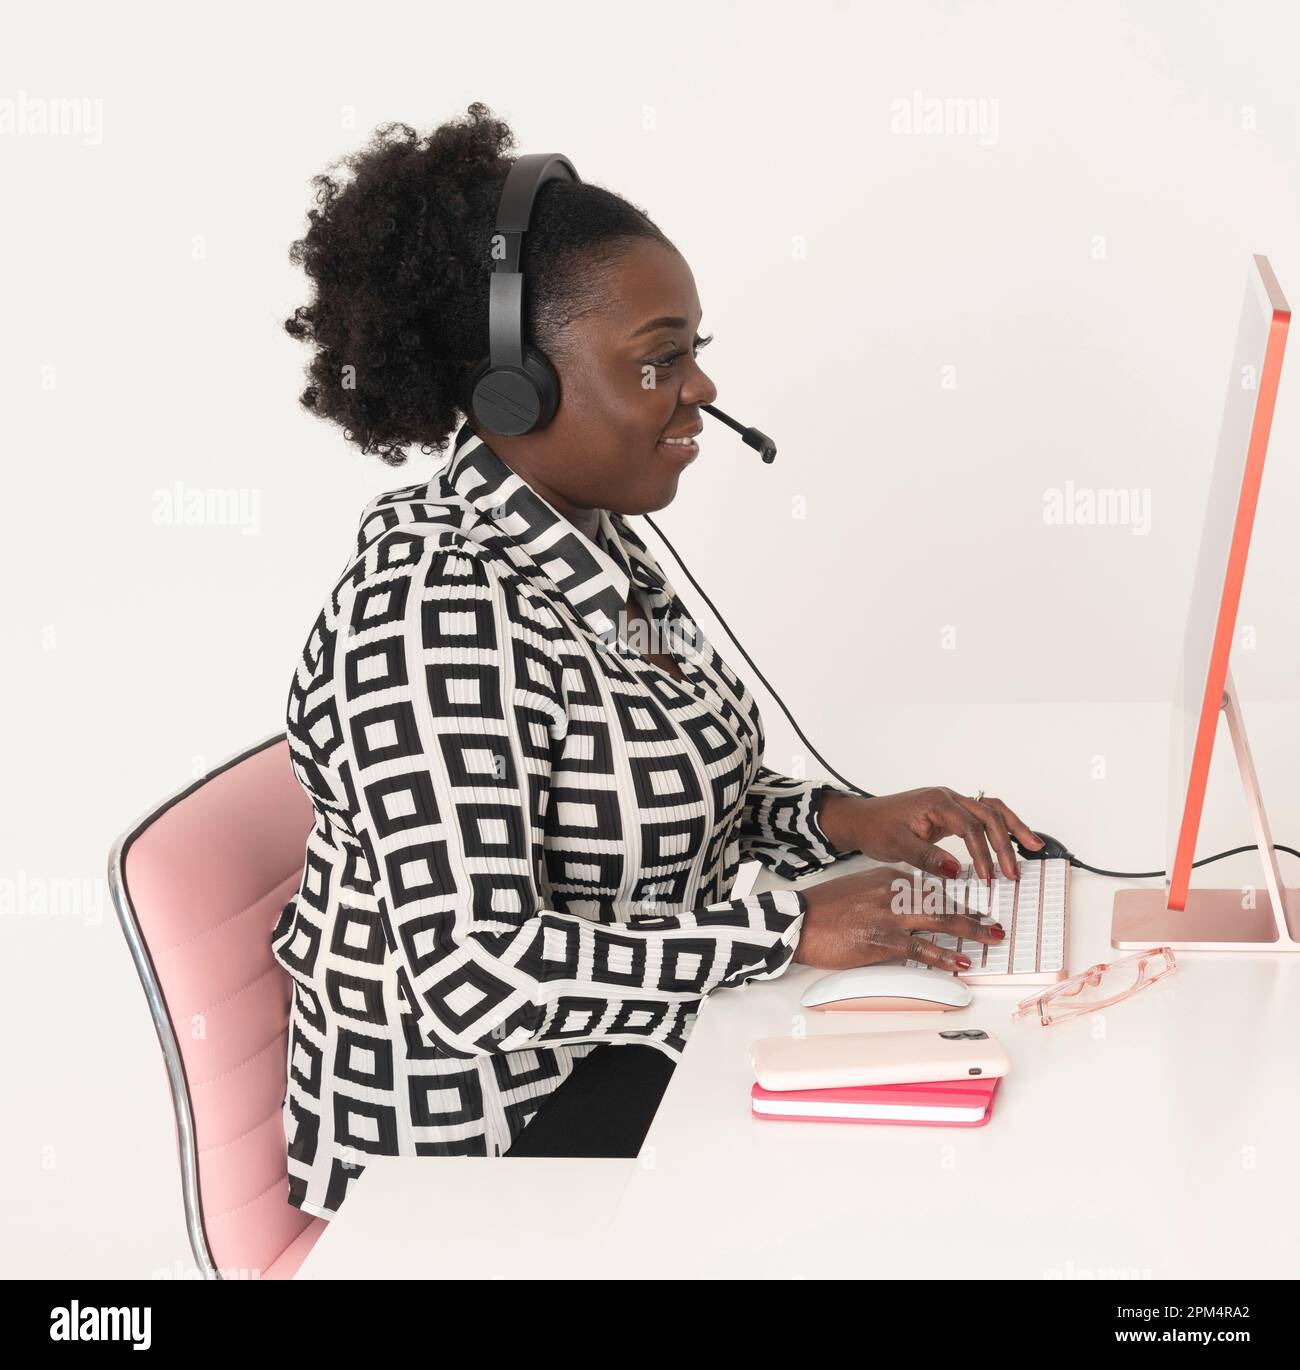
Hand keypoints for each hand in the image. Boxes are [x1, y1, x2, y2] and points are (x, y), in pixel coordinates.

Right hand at [793, 866, 1004, 972]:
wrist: (800, 922)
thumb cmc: (825, 908)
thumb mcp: (861, 889)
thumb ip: (889, 894)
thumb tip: (914, 909)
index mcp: (889, 878)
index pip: (933, 886)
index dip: (958, 899)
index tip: (976, 907)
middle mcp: (894, 893)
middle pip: (944, 901)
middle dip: (974, 914)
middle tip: (995, 924)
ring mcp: (890, 917)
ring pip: (940, 920)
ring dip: (971, 931)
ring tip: (992, 939)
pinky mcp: (882, 941)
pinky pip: (921, 949)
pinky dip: (944, 956)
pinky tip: (960, 963)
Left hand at [820, 786, 1044, 881]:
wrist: (861, 819)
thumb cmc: (876, 828)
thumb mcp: (897, 845)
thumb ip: (927, 857)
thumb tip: (957, 870)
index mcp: (936, 801)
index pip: (970, 827)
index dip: (983, 853)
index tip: (988, 877)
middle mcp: (948, 798)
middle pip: (988, 815)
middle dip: (1004, 845)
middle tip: (1013, 872)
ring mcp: (951, 803)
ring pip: (992, 810)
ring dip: (1013, 828)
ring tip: (1034, 846)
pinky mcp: (951, 813)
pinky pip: (983, 815)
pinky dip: (1001, 826)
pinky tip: (1015, 839)